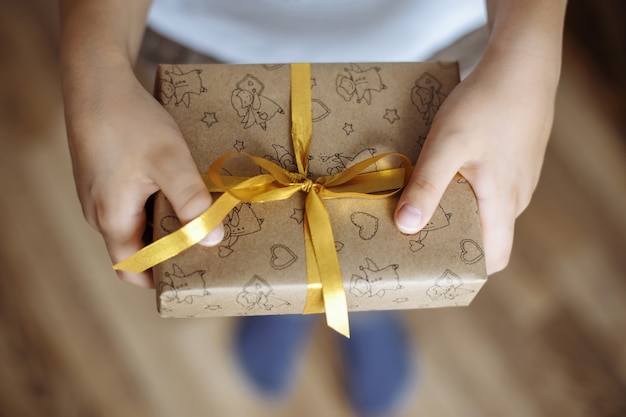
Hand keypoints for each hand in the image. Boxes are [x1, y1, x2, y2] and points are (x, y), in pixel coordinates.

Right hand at [64, 62, 222, 287]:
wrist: (96, 79)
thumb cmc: (129, 121)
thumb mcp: (170, 163)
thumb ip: (192, 203)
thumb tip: (213, 240)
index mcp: (111, 217)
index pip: (132, 268)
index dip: (159, 278)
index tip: (192, 273)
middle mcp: (99, 210)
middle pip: (135, 246)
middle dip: (169, 248)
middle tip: (204, 241)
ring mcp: (99, 192)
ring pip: (135, 221)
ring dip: (164, 222)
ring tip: (197, 213)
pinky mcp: (104, 175)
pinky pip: (131, 201)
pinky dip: (155, 202)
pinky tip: (178, 186)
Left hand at [394, 49, 557, 273]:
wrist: (521, 64)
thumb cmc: (486, 104)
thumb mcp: (447, 144)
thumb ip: (427, 186)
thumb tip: (406, 227)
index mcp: (503, 203)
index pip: (494, 259)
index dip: (467, 268)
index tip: (433, 264)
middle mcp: (516, 197)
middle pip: (486, 236)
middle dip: (453, 240)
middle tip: (416, 232)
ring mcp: (518, 178)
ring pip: (486, 210)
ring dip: (458, 211)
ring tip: (422, 201)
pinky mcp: (513, 160)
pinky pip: (490, 188)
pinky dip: (467, 189)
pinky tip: (444, 172)